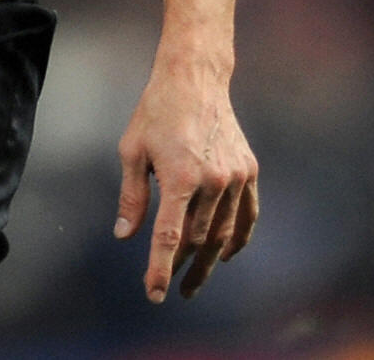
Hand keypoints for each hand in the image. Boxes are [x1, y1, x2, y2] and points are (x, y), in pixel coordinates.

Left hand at [114, 58, 259, 301]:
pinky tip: (227, 254)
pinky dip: (238, 239)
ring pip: (224, 233)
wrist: (194, 80)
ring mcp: (236, 178)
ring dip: (210, 260)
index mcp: (180, 176)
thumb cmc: (155, 112)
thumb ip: (131, 197)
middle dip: (183, 267)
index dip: (160, 268)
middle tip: (173, 288)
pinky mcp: (249, 172)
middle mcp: (213, 181)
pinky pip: (248, 216)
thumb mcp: (132, 151)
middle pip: (199, 239)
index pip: (169, 236)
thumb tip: (125, 235)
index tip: (154, 294)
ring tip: (196, 279)